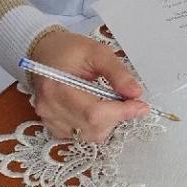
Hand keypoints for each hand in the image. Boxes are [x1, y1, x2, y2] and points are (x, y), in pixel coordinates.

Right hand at [29, 28, 148, 141]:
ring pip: (89, 136)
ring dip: (107, 123)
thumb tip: (136, 93)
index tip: (141, 106)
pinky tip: (96, 109)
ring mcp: (49, 120)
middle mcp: (50, 109)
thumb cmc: (70, 50)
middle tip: (127, 100)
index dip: (121, 112)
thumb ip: (117, 72)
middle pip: (93, 128)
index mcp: (58, 87)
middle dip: (117, 116)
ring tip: (110, 102)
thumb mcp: (97, 52)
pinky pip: (80, 136)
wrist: (45, 52)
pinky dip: (94, 126)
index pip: (94, 112)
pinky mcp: (52, 127)